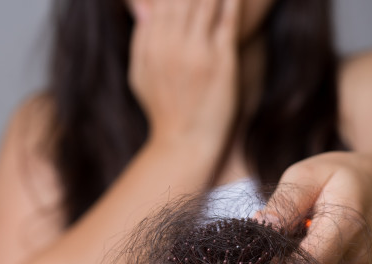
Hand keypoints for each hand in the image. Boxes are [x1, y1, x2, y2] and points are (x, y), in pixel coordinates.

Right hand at [129, 0, 241, 151]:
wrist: (184, 142)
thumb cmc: (163, 110)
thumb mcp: (140, 77)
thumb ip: (140, 40)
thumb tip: (143, 8)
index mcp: (151, 46)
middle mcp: (171, 45)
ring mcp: (197, 51)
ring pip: (205, 1)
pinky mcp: (221, 60)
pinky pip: (228, 19)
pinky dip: (231, 1)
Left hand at [258, 151, 371, 263]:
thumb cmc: (338, 177)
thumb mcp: (308, 175)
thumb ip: (285, 202)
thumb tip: (263, 225)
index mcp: (348, 229)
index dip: (273, 263)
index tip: (253, 245)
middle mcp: (354, 261)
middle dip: (270, 259)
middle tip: (263, 231)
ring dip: (278, 262)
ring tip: (284, 231)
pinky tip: (292, 242)